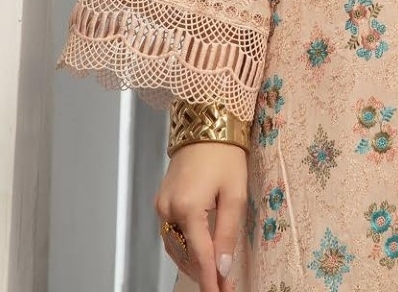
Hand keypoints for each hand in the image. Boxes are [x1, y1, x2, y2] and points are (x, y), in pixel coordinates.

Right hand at [156, 141, 246, 291]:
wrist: (206, 123)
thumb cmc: (225, 155)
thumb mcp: (235, 194)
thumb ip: (227, 233)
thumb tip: (223, 268)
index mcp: (188, 209)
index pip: (200, 256)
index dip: (210, 280)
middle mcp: (168, 210)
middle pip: (185, 255)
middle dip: (203, 273)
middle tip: (222, 287)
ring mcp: (161, 206)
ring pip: (175, 247)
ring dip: (193, 262)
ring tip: (214, 276)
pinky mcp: (161, 200)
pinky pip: (171, 233)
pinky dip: (185, 246)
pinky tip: (199, 253)